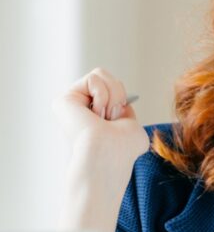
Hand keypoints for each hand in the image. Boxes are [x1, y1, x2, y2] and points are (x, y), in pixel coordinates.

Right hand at [52, 68, 150, 230]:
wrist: (106, 157)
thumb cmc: (122, 151)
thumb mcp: (132, 127)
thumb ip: (125, 112)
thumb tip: (120, 104)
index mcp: (95, 117)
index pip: (114, 89)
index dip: (122, 99)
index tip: (119, 119)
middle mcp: (81, 110)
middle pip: (108, 78)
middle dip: (118, 96)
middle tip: (111, 119)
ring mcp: (71, 105)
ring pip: (101, 74)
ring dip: (112, 96)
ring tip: (103, 118)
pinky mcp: (63, 100)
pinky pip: (94, 78)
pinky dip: (103, 95)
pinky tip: (96, 115)